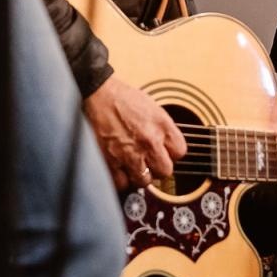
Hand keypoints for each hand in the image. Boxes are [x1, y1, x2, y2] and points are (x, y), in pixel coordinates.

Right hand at [83, 76, 186, 190]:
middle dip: (157, 167)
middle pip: (165, 171)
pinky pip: (122, 183)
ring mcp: (130, 153)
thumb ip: (162, 128)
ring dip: (139, 175)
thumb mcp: (151, 107)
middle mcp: (149, 140)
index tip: (165, 152)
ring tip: (133, 165)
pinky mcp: (111, 161)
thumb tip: (166, 146)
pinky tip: (119, 169)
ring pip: (144, 181)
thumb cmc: (121, 97)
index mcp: (161, 125)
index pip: (180, 151)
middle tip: (149, 161)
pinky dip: (120, 179)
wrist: (97, 93)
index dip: (172, 153)